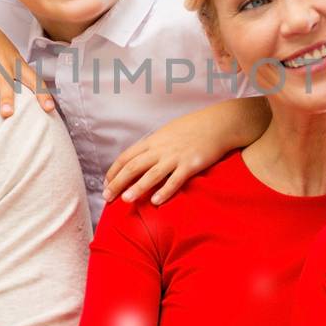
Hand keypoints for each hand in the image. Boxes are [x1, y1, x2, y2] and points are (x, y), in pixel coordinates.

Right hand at [0, 0, 55, 117]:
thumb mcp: (11, 56)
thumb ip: (20, 74)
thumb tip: (33, 97)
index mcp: (16, 63)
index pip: (33, 79)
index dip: (42, 94)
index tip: (49, 109)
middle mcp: (2, 61)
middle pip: (7, 81)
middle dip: (8, 97)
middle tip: (8, 114)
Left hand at [104, 98, 267, 205]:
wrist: (218, 124)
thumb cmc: (193, 128)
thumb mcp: (168, 133)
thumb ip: (154, 146)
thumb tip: (141, 159)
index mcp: (152, 141)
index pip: (126, 157)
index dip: (114, 171)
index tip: (106, 184)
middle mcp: (160, 148)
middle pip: (133, 166)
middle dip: (118, 183)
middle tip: (107, 197)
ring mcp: (175, 156)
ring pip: (151, 174)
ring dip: (137, 188)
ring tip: (126, 200)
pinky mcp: (191, 164)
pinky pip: (175, 180)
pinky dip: (165, 191)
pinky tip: (156, 202)